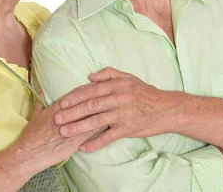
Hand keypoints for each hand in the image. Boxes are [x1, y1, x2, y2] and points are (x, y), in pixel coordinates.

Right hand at [18, 90, 105, 170]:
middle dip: (100, 99)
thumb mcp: (35, 115)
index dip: (89, 89)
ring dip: (103, 113)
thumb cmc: (31, 135)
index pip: (76, 95)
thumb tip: (41, 89)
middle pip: (87, 104)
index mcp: (58, 108)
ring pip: (92, 118)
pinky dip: (101, 130)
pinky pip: (91, 134)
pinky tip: (110, 127)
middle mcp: (67, 117)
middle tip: (111, 94)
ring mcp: (72, 130)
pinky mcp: (75, 143)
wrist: (28, 153)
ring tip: (114, 109)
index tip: (98, 85)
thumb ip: (40, 102)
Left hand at [52, 68, 170, 152]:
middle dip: (72, 112)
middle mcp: (119, 98)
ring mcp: (123, 114)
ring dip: (78, 127)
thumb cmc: (145, 93)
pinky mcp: (128, 129)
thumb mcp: (129, 77)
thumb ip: (109, 73)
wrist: (166, 108)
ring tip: (64, 132)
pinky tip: (83, 148)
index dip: (75, 97)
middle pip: (91, 105)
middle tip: (57, 118)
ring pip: (96, 121)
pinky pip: (108, 137)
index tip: (62, 103)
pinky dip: (95, 143)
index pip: (91, 90)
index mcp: (117, 85)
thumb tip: (90, 76)